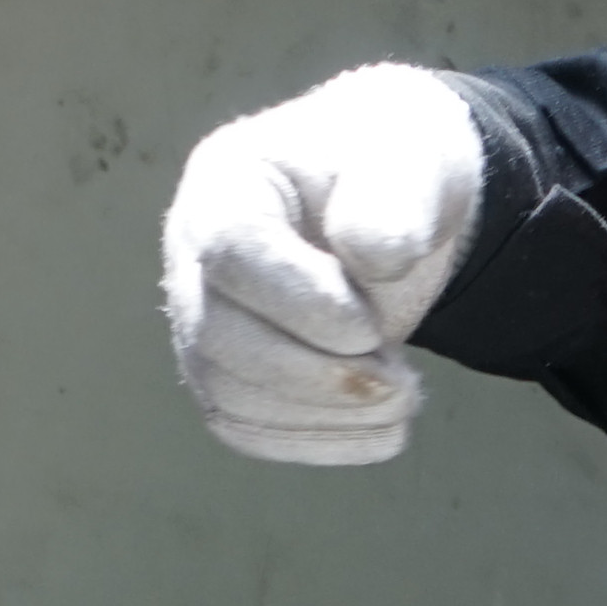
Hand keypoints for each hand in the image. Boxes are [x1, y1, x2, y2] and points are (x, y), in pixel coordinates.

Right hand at [159, 64, 486, 463]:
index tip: (372, 327)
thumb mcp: (413, 163)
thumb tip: (373, 261)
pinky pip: (244, 427)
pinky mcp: (225, 370)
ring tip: (401, 396)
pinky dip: (314, 441)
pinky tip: (379, 427)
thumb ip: (396, 201)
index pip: (231, 250)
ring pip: (226, 394)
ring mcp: (201, 316)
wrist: (396, 204)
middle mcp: (193, 252)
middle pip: (216, 336)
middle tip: (402, 381)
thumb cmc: (394, 172)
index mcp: (228, 181)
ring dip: (321, 416)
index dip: (299, 302)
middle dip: (317, 374)